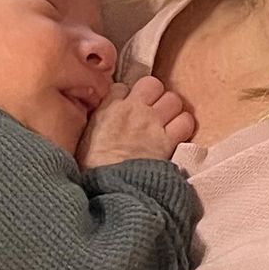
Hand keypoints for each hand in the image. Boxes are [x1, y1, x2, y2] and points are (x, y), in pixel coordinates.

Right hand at [78, 73, 196, 169]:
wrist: (110, 185)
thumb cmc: (92, 166)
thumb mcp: (83, 137)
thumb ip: (96, 121)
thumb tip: (100, 120)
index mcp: (108, 107)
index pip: (122, 87)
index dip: (126, 96)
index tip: (126, 108)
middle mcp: (133, 109)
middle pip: (153, 84)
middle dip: (154, 95)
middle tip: (151, 111)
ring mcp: (153, 122)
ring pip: (173, 99)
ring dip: (172, 109)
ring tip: (166, 122)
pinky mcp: (168, 140)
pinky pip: (185, 121)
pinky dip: (183, 126)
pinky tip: (176, 135)